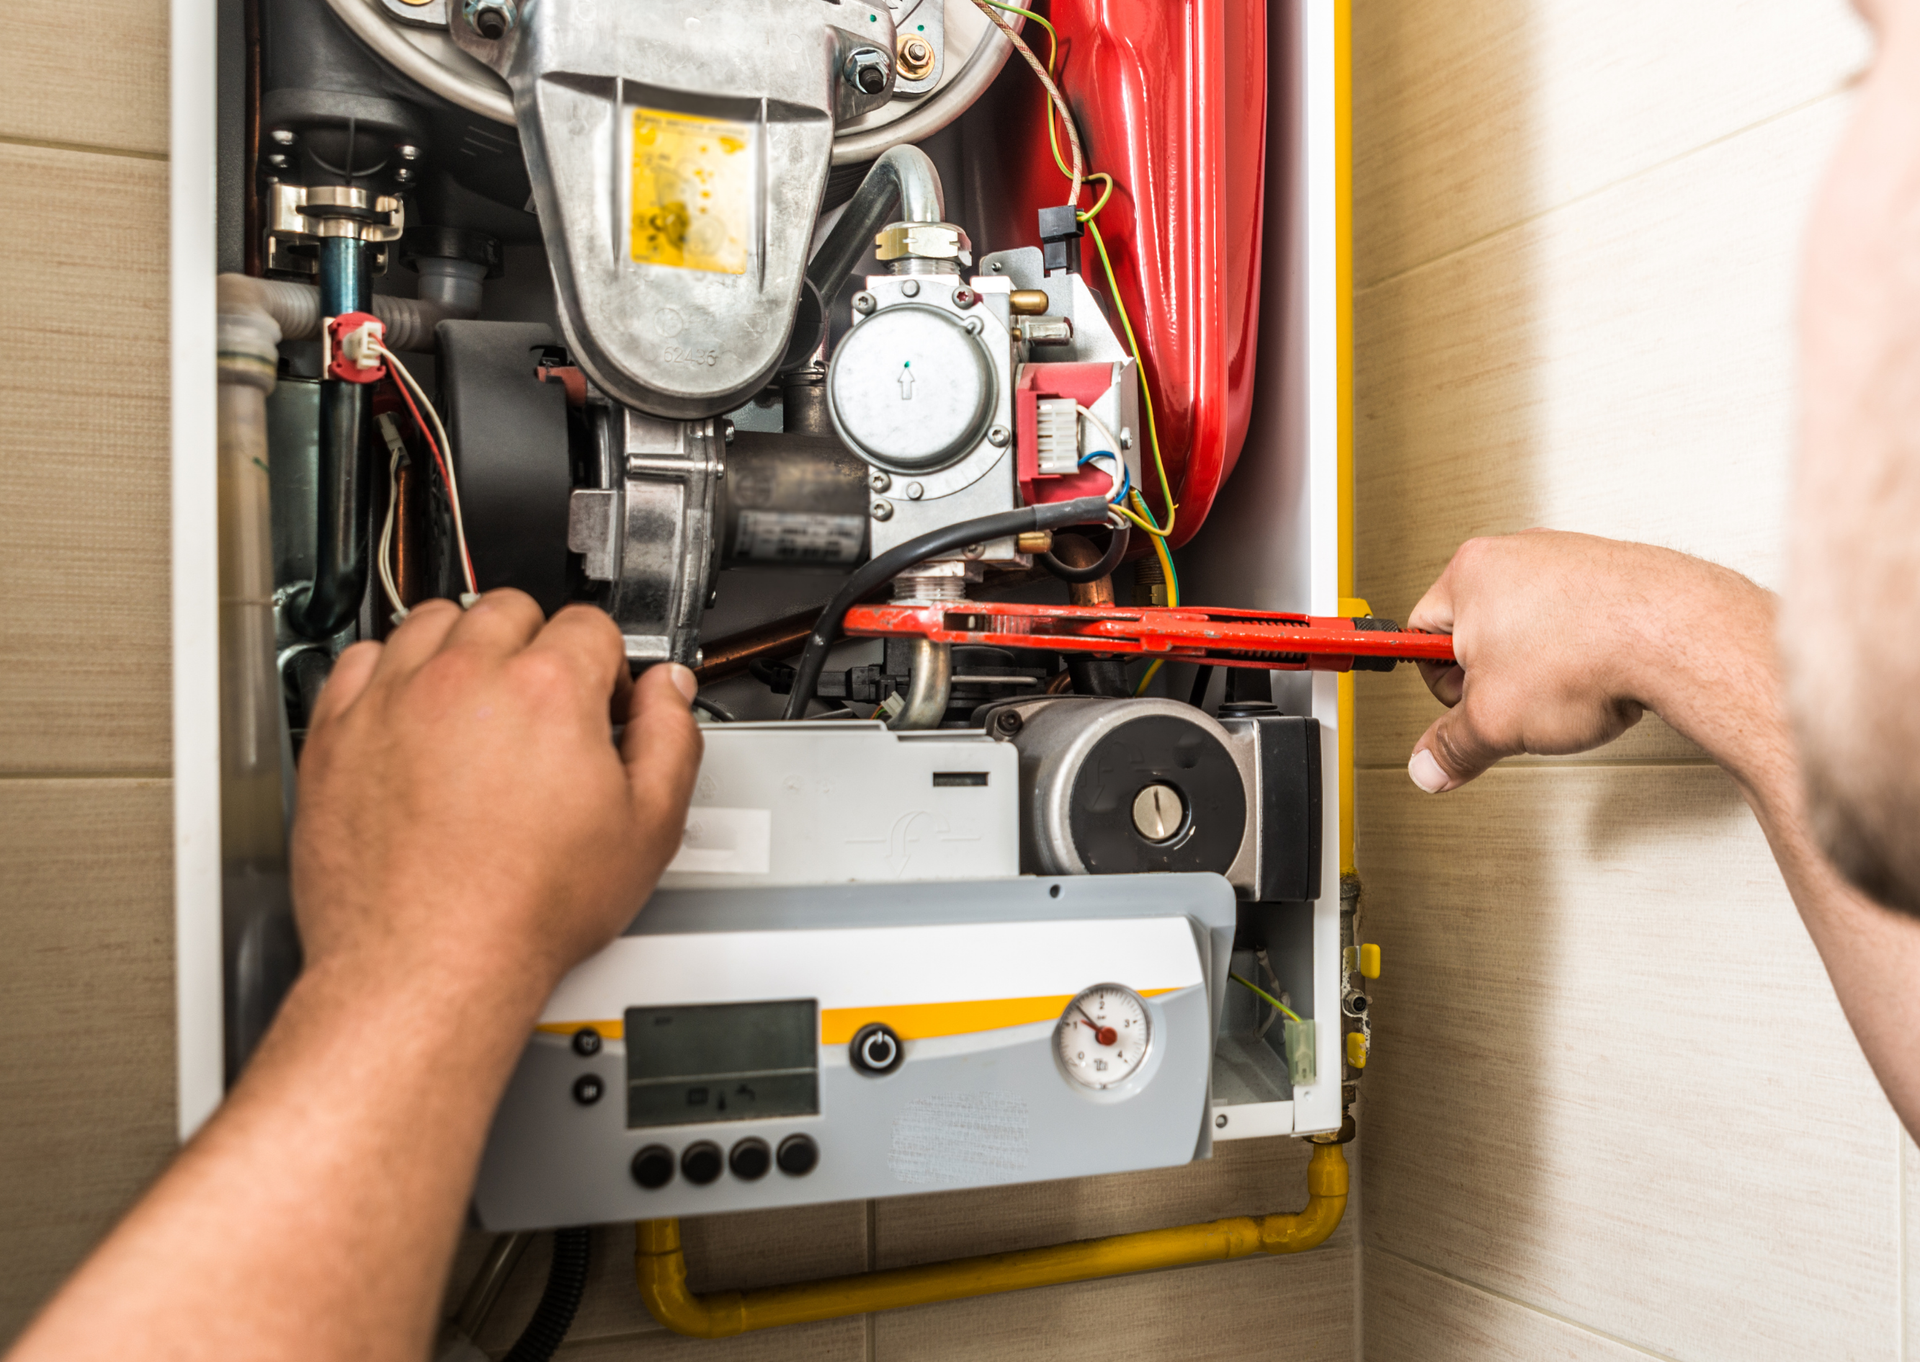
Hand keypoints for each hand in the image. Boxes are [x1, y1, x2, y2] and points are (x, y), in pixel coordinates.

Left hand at [291, 591, 702, 1001]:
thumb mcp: (647, 830)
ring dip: (462, 646)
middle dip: (535, 646)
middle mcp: (466, 678)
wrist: (429, 966)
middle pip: (510, 609)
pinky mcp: (337, 730)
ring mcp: (393, 699)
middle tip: (542, 705)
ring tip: (479, 701)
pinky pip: (361, 659)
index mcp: (548, 690)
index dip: (604, 666)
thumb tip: (668, 691)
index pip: (589, 626)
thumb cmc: (524, 911)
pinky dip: (390, 672)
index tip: (598, 700)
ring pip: (433, 620)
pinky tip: (413, 711)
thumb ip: (671, 739)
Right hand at [1404, 532, 1768, 792]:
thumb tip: (1434, 764)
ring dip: (1538, 667)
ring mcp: (1566, 557)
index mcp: (1469, 574)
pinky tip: (1597, 676)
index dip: (1438, 687)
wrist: (1677, 635)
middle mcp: (1515, 553)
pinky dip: (1581, 652)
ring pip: (1529, 628)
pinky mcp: (1610, 571)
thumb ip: (1454, 747)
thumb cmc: (1590, 653)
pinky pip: (1577, 620)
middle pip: (1477, 632)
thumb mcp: (1496, 722)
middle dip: (1493, 679)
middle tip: (1514, 708)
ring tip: (1563, 693)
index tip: (1452, 708)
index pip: (1419, 636)